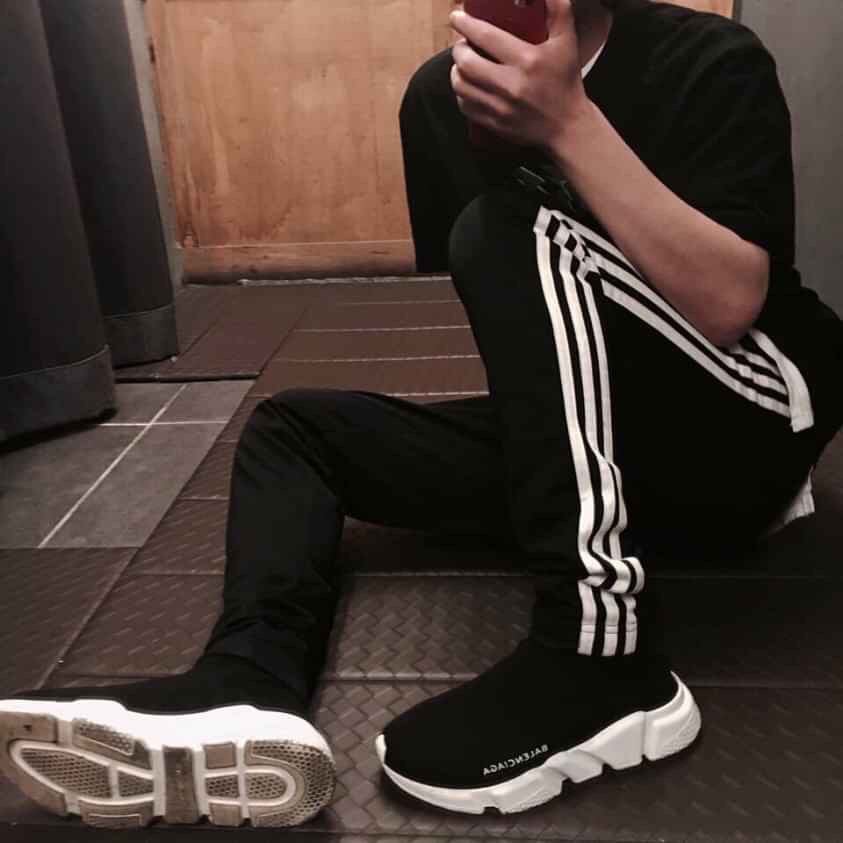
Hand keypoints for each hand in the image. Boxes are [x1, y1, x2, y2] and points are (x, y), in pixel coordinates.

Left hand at [449, 0, 587, 151]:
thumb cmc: (565, 82)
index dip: (466, 24)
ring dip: (456, 71)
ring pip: (461, 85)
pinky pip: (465, 106)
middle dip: (458, 49)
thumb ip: (558, 10)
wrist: (567, 127)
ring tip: (461, 64)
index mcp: (527, 60)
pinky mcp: (494, 123)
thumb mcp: (566, 42)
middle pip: (467, 63)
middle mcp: (511, 84)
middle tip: (462, 44)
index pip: (486, 36)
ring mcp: (501, 107)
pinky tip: (467, 86)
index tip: (456, 17)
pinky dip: (461, 93)